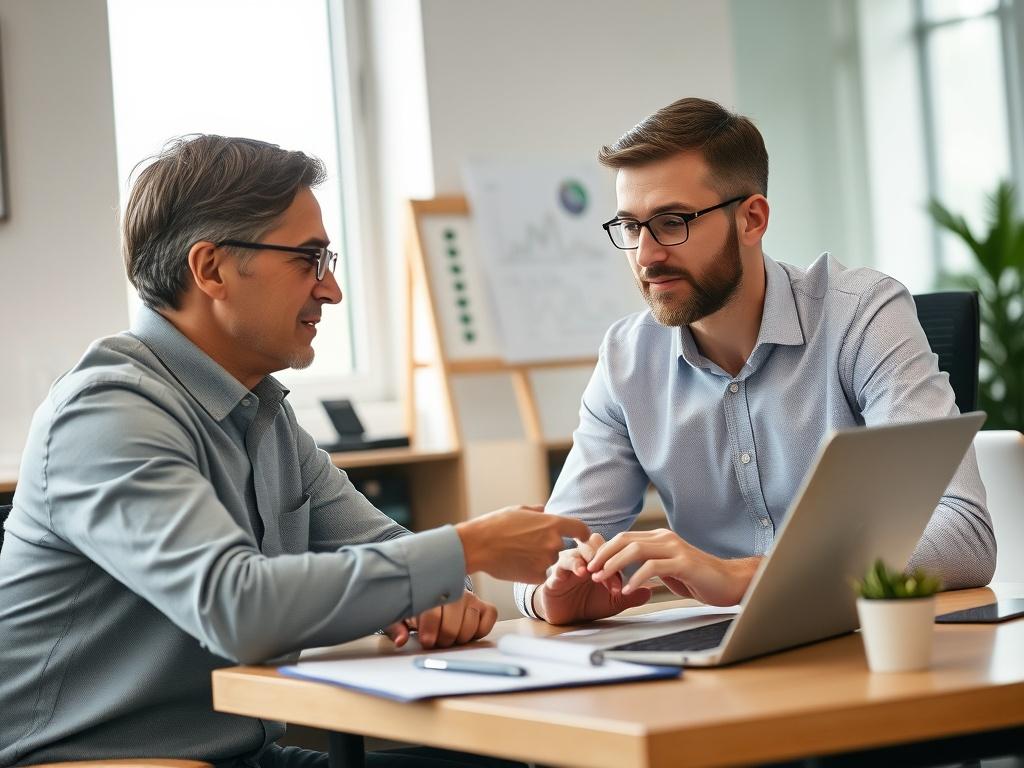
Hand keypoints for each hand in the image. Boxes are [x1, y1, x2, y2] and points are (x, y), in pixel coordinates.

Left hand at [383, 590, 497, 648]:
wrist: (433, 596)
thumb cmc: (416, 609)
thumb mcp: (401, 616)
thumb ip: (397, 627)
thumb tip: (401, 640)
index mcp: (431, 591)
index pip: (434, 611)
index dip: (430, 629)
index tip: (427, 641)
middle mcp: (454, 592)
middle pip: (454, 622)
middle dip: (445, 638)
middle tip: (438, 641)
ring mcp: (471, 598)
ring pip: (471, 622)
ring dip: (461, 637)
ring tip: (450, 637)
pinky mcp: (484, 605)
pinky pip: (490, 617)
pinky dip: (481, 629)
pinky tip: (468, 632)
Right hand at [455, 506, 589, 582]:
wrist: (478, 545)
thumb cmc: (496, 524)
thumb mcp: (519, 510)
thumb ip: (537, 512)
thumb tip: (544, 510)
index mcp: (553, 523)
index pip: (581, 529)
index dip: (582, 533)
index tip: (581, 537)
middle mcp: (554, 543)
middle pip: (561, 546)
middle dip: (549, 545)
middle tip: (527, 543)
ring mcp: (546, 561)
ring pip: (549, 560)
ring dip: (539, 558)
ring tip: (517, 552)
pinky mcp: (537, 576)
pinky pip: (540, 574)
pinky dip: (531, 570)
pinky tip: (515, 563)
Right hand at [535, 533, 651, 624]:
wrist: (565, 618)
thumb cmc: (587, 604)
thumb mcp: (613, 602)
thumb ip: (630, 596)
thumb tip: (650, 592)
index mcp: (597, 560)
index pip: (610, 548)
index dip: (620, 559)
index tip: (628, 579)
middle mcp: (582, 557)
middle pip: (593, 542)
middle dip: (606, 557)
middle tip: (613, 578)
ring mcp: (567, 564)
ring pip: (578, 550)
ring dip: (591, 561)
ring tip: (597, 574)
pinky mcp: (554, 576)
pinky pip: (561, 565)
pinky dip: (572, 566)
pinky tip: (581, 574)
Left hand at [587, 529, 761, 606]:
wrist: (731, 583)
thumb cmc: (699, 579)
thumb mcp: (668, 570)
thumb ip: (649, 565)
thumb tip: (624, 570)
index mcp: (659, 538)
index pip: (624, 538)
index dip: (604, 551)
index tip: (591, 566)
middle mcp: (665, 538)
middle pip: (625, 539)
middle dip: (603, 555)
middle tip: (590, 572)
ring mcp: (675, 549)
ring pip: (635, 549)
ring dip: (614, 565)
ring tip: (602, 580)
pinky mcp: (684, 563)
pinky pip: (653, 567)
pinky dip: (636, 578)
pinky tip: (627, 589)